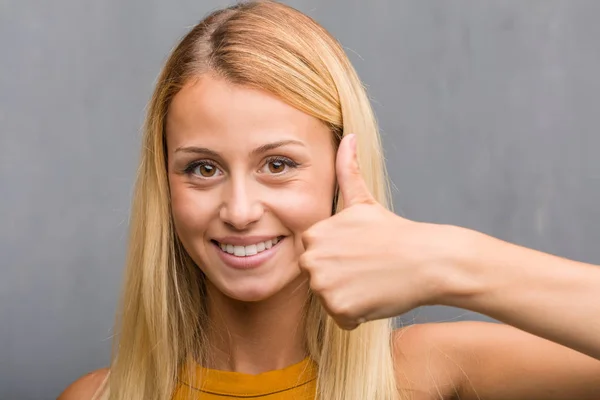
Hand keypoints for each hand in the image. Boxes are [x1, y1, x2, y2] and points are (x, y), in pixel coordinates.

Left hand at [299, 134, 456, 329]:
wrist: (427, 259)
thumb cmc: (395, 232)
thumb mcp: (364, 200)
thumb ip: (347, 170)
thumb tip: (347, 136)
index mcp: (314, 234)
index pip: (315, 258)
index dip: (339, 259)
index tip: (360, 253)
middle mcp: (312, 258)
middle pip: (319, 280)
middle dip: (340, 280)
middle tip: (368, 269)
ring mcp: (324, 284)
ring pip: (330, 300)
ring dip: (349, 298)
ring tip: (373, 282)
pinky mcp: (339, 308)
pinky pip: (342, 319)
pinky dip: (358, 316)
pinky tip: (375, 297)